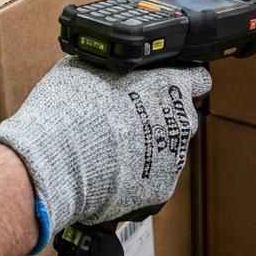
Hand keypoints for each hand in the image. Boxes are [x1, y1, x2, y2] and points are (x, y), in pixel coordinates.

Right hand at [0, 56, 210, 246]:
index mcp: (170, 83)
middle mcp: (181, 119)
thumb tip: (108, 66)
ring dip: (147, 148)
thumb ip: (114, 68)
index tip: (168, 87)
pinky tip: (111, 172)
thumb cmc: (70, 108)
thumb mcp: (89, 66)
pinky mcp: (161, 189)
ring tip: (111, 150)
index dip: (182, 81)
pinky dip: (137, 177)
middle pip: (180, 116)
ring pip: (168, 150)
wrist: (58, 160)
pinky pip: (153, 179)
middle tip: (126, 120)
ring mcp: (175, 157)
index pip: (197, 78)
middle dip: (159, 117)